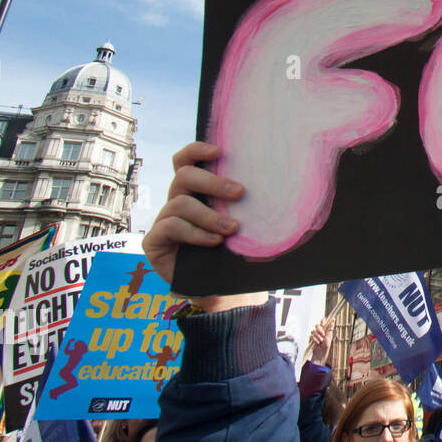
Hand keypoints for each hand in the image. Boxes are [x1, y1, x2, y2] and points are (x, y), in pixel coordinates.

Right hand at [141, 142, 266, 311]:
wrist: (223, 291)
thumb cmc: (235, 253)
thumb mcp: (244, 225)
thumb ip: (248, 203)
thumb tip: (287, 179)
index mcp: (195, 192)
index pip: (186, 160)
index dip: (196, 150)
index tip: (218, 151)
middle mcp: (177, 202)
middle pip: (184, 175)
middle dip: (212, 182)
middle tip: (239, 192)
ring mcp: (163, 221)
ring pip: (180, 203)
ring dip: (209, 214)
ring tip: (231, 228)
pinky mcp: (154, 242)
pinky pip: (171, 226)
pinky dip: (195, 233)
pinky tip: (213, 242)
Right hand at [309, 318, 334, 365]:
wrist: (320, 353)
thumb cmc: (326, 345)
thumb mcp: (329, 336)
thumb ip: (330, 328)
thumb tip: (333, 320)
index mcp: (325, 330)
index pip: (323, 321)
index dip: (322, 321)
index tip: (323, 324)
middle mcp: (320, 331)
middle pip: (317, 325)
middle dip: (320, 330)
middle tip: (323, 335)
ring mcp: (315, 334)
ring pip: (314, 330)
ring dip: (317, 336)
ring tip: (320, 341)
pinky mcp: (311, 338)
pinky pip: (311, 336)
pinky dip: (314, 339)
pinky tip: (317, 343)